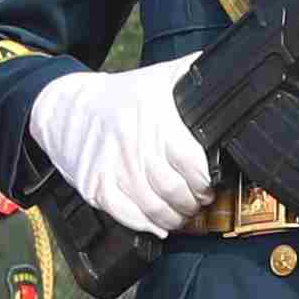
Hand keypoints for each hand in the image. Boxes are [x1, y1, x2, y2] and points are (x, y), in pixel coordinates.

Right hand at [26, 62, 214, 241]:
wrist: (65, 107)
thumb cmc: (120, 96)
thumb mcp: (160, 76)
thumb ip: (194, 76)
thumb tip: (232, 73)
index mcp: (153, 117)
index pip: (190, 162)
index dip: (205, 181)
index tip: (208, 185)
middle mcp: (132, 143)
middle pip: (173, 190)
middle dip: (193, 203)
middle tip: (198, 202)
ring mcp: (111, 167)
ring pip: (152, 208)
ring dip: (174, 218)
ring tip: (181, 213)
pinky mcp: (94, 185)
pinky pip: (125, 215)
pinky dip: (145, 225)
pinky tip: (156, 224)